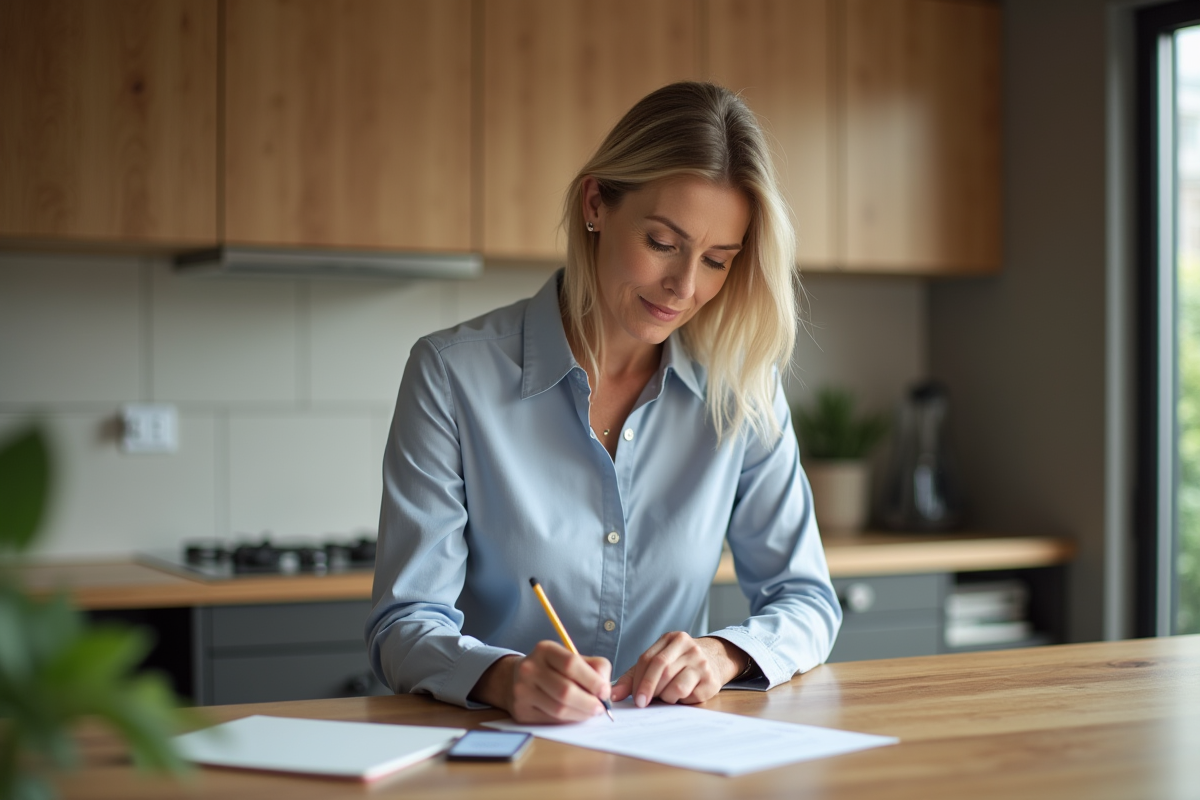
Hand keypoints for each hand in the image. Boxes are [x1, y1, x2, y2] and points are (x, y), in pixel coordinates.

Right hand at [471, 641, 611, 723]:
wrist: (515, 678)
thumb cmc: (553, 669)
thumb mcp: (572, 658)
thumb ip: (595, 668)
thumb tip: (605, 690)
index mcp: (545, 650)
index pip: (571, 664)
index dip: (592, 680)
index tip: (605, 692)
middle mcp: (530, 668)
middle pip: (565, 690)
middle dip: (589, 702)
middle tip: (600, 708)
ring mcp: (522, 690)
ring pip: (559, 709)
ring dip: (580, 714)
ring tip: (590, 712)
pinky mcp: (521, 711)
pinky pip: (551, 720)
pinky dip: (568, 721)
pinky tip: (574, 715)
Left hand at [611, 632, 747, 707]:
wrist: (715, 659)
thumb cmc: (679, 663)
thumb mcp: (658, 661)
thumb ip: (633, 676)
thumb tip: (613, 695)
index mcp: (672, 638)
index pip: (649, 659)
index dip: (639, 680)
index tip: (635, 698)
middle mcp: (689, 647)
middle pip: (662, 670)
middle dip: (649, 690)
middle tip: (643, 703)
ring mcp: (701, 663)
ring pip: (676, 686)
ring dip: (666, 697)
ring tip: (666, 696)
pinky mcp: (711, 680)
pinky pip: (690, 696)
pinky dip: (681, 701)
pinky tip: (682, 696)